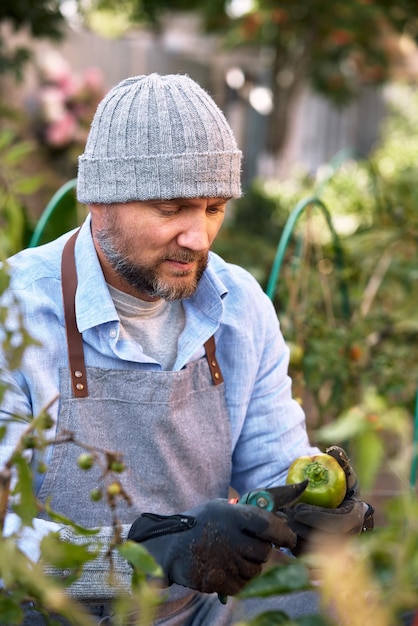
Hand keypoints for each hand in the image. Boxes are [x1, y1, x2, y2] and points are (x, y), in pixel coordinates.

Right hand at [127, 499, 295, 595]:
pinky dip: (240, 580)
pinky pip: (243, 585)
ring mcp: (224, 561)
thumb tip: (278, 522)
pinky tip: (228, 569)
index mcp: (233, 516)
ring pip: (255, 570)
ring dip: (250, 566)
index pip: (268, 525)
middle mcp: (230, 537)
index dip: (283, 533)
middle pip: (263, 552)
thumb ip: (246, 513)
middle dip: (261, 550)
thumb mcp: (220, 507)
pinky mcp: (217, 580)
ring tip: (233, 556)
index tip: (289, 539)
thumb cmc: (199, 523)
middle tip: (249, 546)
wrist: (169, 544)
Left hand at [283, 446, 373, 553]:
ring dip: (294, 537)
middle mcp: (350, 536)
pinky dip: (291, 546)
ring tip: (280, 521)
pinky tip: (281, 531)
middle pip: (327, 540)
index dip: (319, 518)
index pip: (342, 523)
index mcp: (356, 514)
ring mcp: (337, 550)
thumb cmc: (331, 478)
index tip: (298, 510)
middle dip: (302, 528)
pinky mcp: (322, 558)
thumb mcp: (336, 466)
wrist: (320, 496)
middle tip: (284, 516)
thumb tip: (333, 451)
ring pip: (315, 551)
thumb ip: (338, 458)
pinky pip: (306, 558)